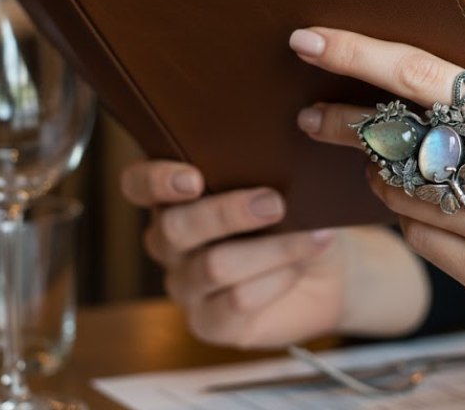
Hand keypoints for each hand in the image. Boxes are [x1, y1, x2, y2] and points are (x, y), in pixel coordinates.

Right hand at [120, 160, 429, 347]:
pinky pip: (234, 304)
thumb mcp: (281, 178)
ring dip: (270, 248)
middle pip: (175, 228)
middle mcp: (170, 240)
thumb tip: (267, 142)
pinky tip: (300, 265)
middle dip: (229, 213)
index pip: (137, 184)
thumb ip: (260, 162)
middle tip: (275, 201)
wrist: (328, 265)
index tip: (193, 177)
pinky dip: (275, 280)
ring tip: (310, 234)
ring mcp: (187, 284)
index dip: (155, 181)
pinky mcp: (209, 322)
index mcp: (174, 195)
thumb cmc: (298, 209)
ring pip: (212, 266)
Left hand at [291, 27, 464, 341]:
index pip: (420, 75)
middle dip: (342, 125)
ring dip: (384, 177)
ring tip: (395, 169)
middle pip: (393, 139)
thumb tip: (409, 91)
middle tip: (310, 117)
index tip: (311, 41)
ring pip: (397, 194)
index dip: (357, 54)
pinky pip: (419, 239)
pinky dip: (415, 221)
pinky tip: (438, 212)